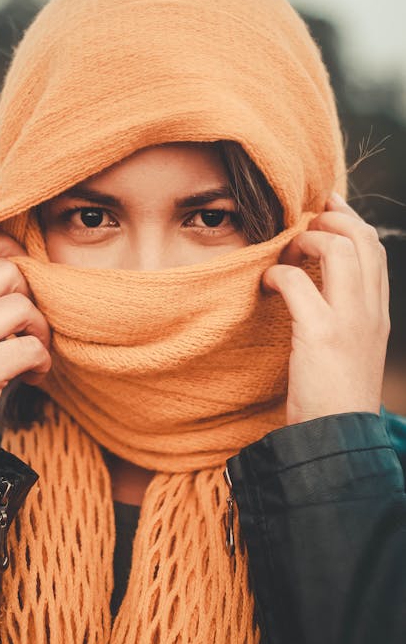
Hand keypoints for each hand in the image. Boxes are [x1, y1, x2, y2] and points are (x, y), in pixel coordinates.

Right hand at [0, 231, 51, 457]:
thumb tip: (16, 268)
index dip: (8, 247)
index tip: (23, 273)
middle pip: (7, 271)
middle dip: (31, 297)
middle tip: (29, 327)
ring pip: (23, 307)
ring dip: (40, 332)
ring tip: (32, 353)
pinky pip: (32, 348)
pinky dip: (42, 363)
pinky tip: (32, 376)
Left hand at [262, 193, 389, 424]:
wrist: (337, 437)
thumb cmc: (335, 395)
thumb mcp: (352, 348)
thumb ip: (345, 314)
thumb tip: (319, 282)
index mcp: (378, 313)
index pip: (375, 248)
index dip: (350, 219)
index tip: (326, 206)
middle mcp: (370, 311)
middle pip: (361, 238)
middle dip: (330, 218)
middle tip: (300, 223)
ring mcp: (350, 321)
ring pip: (339, 249)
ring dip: (305, 239)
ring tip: (284, 251)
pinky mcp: (322, 334)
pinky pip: (298, 281)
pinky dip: (278, 274)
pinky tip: (265, 284)